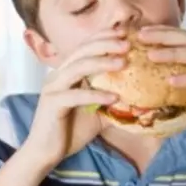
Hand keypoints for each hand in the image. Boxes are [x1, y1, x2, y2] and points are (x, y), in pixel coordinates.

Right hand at [23, 31, 127, 168]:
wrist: (45, 153)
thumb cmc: (69, 131)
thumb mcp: (96, 112)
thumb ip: (110, 100)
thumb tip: (140, 98)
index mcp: (65, 74)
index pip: (84, 47)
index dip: (103, 37)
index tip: (125, 32)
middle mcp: (57, 76)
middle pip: (82, 51)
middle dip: (105, 44)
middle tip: (127, 43)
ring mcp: (52, 89)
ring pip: (77, 67)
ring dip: (101, 62)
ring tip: (123, 62)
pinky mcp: (52, 105)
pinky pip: (75, 95)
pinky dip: (96, 95)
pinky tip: (114, 98)